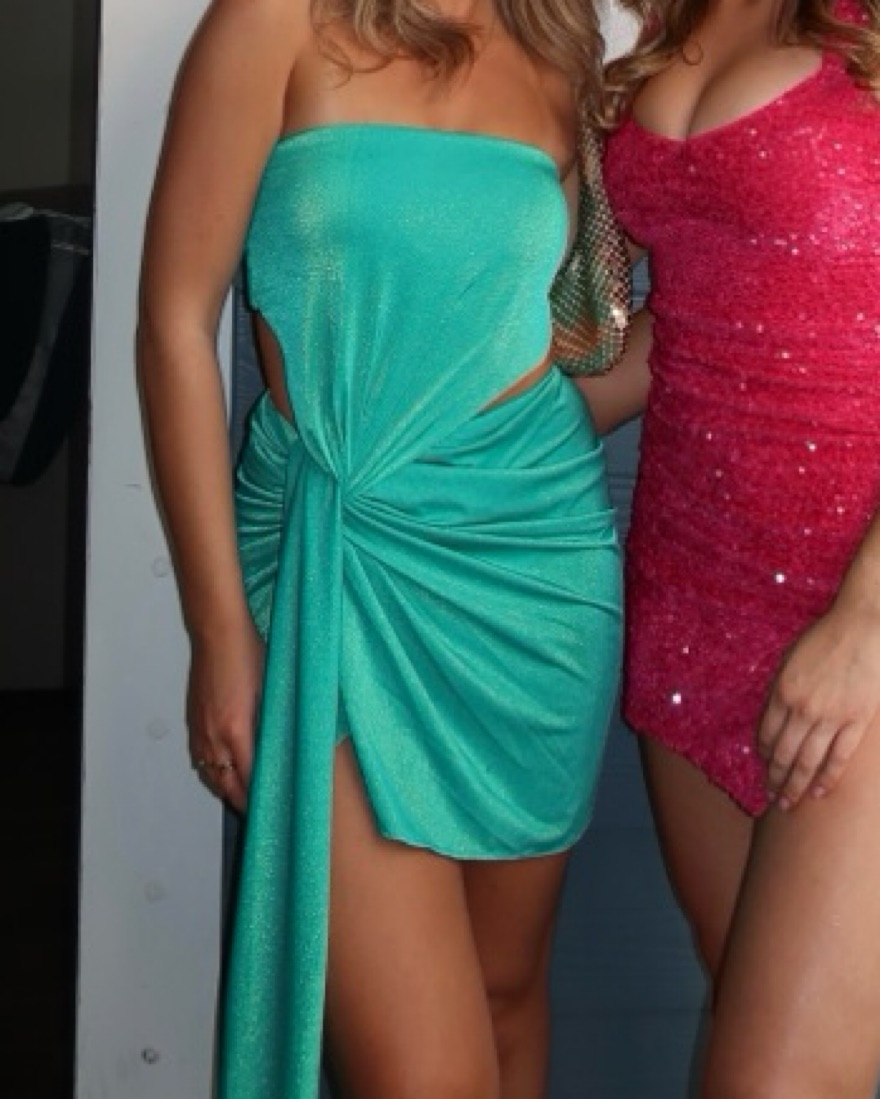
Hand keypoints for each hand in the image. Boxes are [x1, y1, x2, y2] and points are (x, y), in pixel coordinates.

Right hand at [187, 617, 263, 812]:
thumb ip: (273, 726)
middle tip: (262, 812)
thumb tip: (282, 749)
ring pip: (210, 774)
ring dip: (226, 789)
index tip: (275, 808)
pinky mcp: (193, 721)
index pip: (250, 779)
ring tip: (244, 798)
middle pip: (227, 785)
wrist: (217, 630)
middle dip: (243, 801)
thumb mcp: (271, 691)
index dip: (262, 797)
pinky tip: (225, 772)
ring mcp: (200, 730)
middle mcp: (213, 736)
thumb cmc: (248, 653)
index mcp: (236, 731)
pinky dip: (213, 772)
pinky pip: (201, 758)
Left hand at [758, 600, 879, 809]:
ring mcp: (831, 717)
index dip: (764, 753)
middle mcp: (803, 709)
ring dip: (796, 785)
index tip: (763, 765)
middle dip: (775, 778)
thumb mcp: (791, 659)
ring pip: (808, 761)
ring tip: (788, 802)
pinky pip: (839, 756)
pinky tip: (819, 793)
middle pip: (784, 753)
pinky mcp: (856, 720)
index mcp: (783, 691)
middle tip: (771, 797)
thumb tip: (774, 714)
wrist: (864, 628)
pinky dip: (827, 777)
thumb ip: (782, 688)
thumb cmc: (826, 638)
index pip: (766, 733)